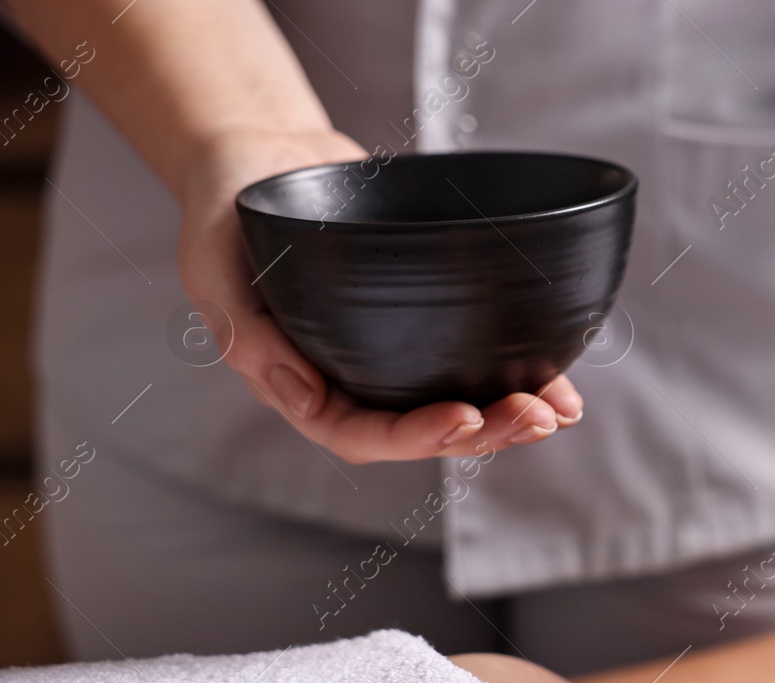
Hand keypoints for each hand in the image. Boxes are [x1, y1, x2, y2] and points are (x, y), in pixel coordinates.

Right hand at [176, 128, 581, 462]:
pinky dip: (518, 373)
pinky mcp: (422, 322)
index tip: (466, 416)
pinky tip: (561, 381)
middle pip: (424, 429)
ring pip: (458, 404)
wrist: (262, 153)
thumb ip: (248, 335)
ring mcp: (390, 356)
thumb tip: (307, 401)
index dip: (416, 436)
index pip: (361, 432)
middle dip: (486, 431)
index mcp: (300, 385)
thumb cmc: (226, 211)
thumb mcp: (213, 268)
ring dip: (511, 414)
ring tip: (561, 411)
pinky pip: (473, 360)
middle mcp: (351, 381)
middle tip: (537, 418)